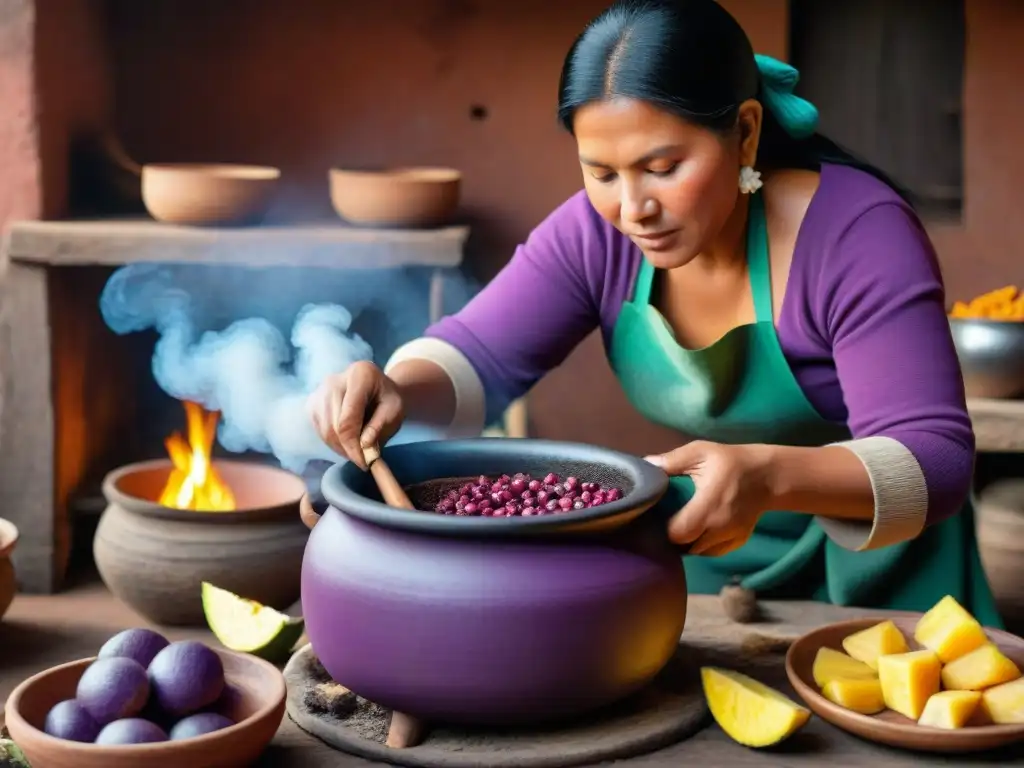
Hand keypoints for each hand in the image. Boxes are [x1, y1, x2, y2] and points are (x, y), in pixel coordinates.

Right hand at [306, 361, 404, 469]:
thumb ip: (381, 426)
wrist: (376, 387)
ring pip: (325, 431)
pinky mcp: (312, 403)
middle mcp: (334, 380)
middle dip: (348, 449)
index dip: (353, 445)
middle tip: (364, 460)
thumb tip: (364, 445)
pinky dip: (333, 442)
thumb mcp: (395, 410)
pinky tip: (348, 440)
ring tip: (358, 450)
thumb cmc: (387, 398)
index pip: (348, 418)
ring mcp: (319, 391)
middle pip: (334, 426)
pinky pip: (320, 430)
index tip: (364, 463)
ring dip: (341, 448)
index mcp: (359, 375)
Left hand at [645, 441, 774, 555]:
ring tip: (683, 524)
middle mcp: (720, 527)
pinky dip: (704, 545)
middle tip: (668, 520)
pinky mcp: (739, 541)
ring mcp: (731, 537)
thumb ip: (672, 460)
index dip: (666, 529)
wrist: (768, 475)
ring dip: (689, 542)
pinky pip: (713, 552)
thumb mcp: (701, 452)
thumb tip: (646, 465)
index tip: (661, 517)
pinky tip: (700, 530)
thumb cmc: (731, 461)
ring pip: (699, 552)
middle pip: (687, 546)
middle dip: (675, 537)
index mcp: (708, 506)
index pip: (679, 533)